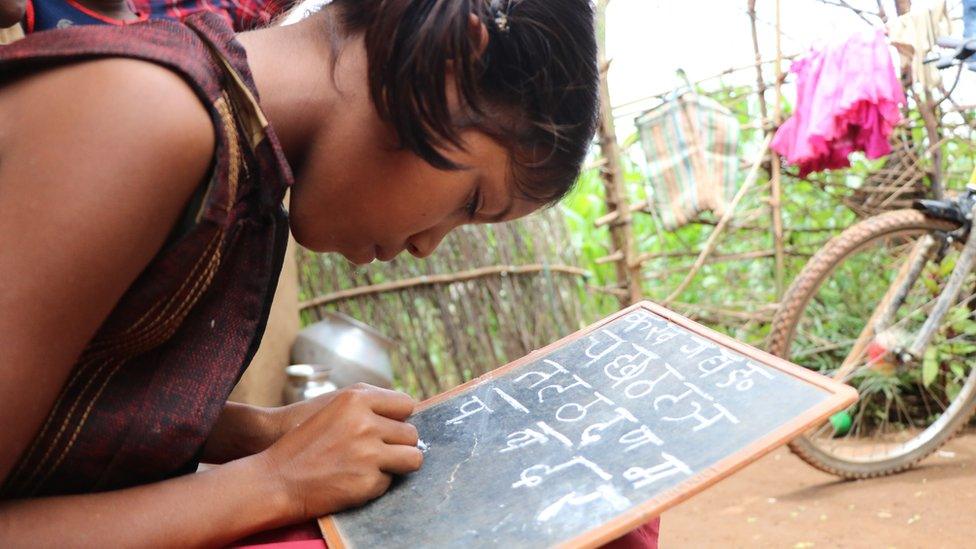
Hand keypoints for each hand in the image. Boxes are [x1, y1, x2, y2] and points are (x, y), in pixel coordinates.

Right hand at [257, 383, 421, 520]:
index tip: (389, 427)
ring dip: (398, 463)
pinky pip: (391, 481)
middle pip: (411, 433)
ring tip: (377, 465)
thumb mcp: (334, 405)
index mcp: (357, 399)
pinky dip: (376, 483)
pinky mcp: (368, 482)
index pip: (406, 404)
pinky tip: (354, 480)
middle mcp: (365, 424)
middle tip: (377, 450)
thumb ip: (370, 402)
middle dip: (398, 443)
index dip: (399, 418)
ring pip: (413, 458)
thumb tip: (406, 409)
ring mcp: (368, 454)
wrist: (277, 478)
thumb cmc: (306, 440)